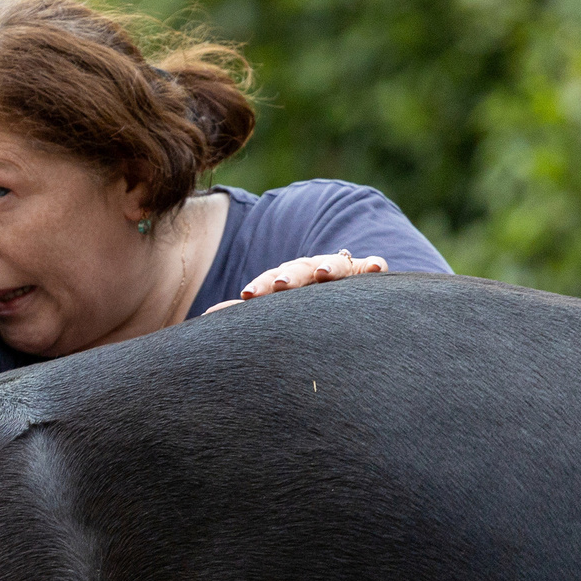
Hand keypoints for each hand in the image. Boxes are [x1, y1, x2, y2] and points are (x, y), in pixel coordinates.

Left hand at [202, 250, 386, 313]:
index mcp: (286, 279)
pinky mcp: (368, 270)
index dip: (260, 286)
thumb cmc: (299, 307)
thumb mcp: (276, 308)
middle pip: (299, 269)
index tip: (248, 296)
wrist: (341, 295)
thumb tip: (205, 316)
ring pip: (335, 264)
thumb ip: (247, 313)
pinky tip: (375, 269)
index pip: (270, 280)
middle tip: (280, 286)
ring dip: (330, 267)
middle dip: (289, 277)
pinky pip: (372, 265)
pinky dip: (373, 265)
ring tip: (325, 273)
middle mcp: (311, 270)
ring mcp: (341, 268)